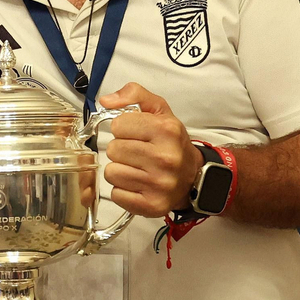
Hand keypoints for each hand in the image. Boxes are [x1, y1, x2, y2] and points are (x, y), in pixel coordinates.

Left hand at [97, 84, 201, 217]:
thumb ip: (134, 95)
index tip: (136, 133)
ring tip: (137, 168)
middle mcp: (165, 158)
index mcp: (167, 130)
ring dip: (121, 170)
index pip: (118, 124)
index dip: (124, 128)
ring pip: (112, 173)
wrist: (193, 176)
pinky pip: (117, 194)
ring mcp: (159, 184)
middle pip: (113, 149)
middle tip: (137, 152)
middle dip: (122, 149)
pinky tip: (138, 183)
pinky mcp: (152, 205)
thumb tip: (106, 100)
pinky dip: (123, 190)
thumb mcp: (160, 111)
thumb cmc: (172, 143)